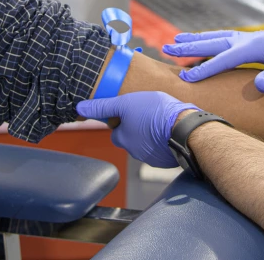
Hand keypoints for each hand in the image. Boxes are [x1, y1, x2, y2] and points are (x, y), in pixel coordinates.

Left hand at [76, 92, 198, 168]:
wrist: (185, 128)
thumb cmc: (155, 113)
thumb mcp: (126, 103)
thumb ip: (103, 106)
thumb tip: (79, 107)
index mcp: (123, 138)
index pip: (116, 131)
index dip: (122, 120)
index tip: (132, 112)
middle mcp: (135, 152)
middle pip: (131, 140)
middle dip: (136, 130)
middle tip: (147, 116)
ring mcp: (151, 158)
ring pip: (146, 146)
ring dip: (150, 136)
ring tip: (160, 122)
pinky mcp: (166, 160)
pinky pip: (161, 151)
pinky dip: (163, 143)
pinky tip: (169, 131)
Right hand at [163, 16, 263, 91]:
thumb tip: (258, 87)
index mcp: (252, 47)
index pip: (222, 59)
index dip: (203, 68)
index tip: (185, 77)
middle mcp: (246, 40)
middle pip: (211, 43)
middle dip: (188, 47)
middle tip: (165, 48)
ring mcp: (248, 39)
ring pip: (215, 38)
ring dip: (195, 40)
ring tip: (176, 41)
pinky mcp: (252, 41)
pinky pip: (223, 40)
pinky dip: (209, 41)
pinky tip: (204, 43)